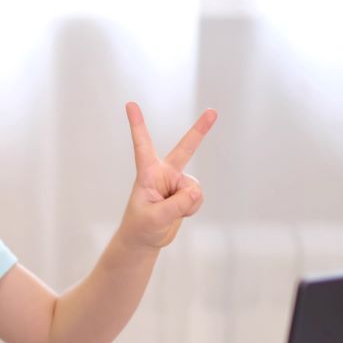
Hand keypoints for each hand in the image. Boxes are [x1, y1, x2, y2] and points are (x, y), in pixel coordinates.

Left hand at [120, 102, 217, 249]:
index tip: (129, 104)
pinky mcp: (186, 192)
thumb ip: (175, 205)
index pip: (142, 146)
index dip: (137, 125)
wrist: (145, 239)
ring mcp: (177, 182)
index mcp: (147, 174)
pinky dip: (192, 208)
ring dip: (187, 204)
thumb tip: (195, 192)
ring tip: (170, 212)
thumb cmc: (141, 226)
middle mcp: (164, 173)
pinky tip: (181, 213)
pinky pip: (198, 198)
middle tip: (213, 111)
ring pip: (194, 188)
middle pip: (185, 149)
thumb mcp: (154, 218)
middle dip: (200, 130)